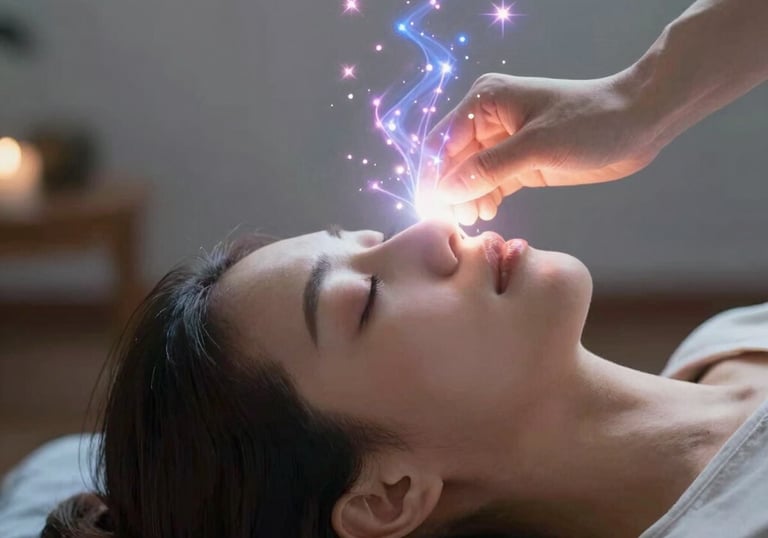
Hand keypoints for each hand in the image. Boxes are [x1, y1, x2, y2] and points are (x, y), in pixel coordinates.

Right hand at [421, 72, 660, 224]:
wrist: (639, 123)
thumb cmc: (592, 122)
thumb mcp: (536, 147)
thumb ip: (488, 169)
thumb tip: (446, 190)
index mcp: (485, 101)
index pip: (442, 143)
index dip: (434, 177)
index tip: (432, 210)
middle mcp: (489, 120)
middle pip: (452, 161)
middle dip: (451, 192)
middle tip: (457, 223)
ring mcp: (504, 141)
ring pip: (470, 176)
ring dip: (467, 199)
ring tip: (476, 220)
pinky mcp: (521, 162)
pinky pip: (491, 183)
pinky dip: (485, 199)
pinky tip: (487, 213)